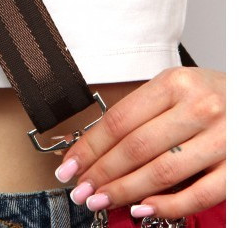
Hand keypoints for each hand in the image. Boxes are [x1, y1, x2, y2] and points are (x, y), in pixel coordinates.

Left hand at [55, 67, 224, 220]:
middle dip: (102, 172)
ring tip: (101, 200)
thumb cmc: (213, 95)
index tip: (70, 165)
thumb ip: (143, 113)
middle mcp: (197, 107)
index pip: (121, 119)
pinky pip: (197, 194)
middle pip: (136, 147)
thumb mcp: (177, 89)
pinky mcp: (237, 167)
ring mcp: (220, 138)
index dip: (90, 146)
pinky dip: (167, 206)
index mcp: (175, 83)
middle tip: (81, 189)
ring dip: (124, 191)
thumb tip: (96, 146)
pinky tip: (143, 209)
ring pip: (161, 172)